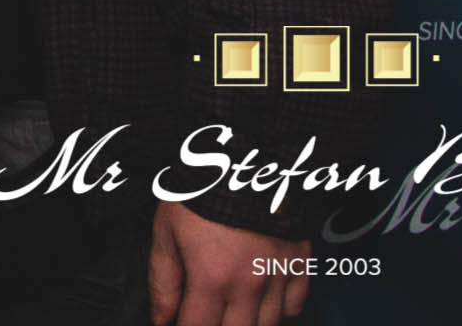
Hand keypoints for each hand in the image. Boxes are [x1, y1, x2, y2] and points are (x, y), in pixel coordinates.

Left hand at [149, 200, 309, 324]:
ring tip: (230, 308)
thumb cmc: (200, 187)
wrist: (246, 153)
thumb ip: (163, 280)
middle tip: (205, 313)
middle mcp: (250, 284)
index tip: (180, 323)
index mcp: (212, 277)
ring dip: (247, 323)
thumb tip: (161, 319)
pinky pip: (295, 306)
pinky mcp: (300, 262)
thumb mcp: (166, 229)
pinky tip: (260, 297)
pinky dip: (279, 310)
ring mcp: (279, 275)